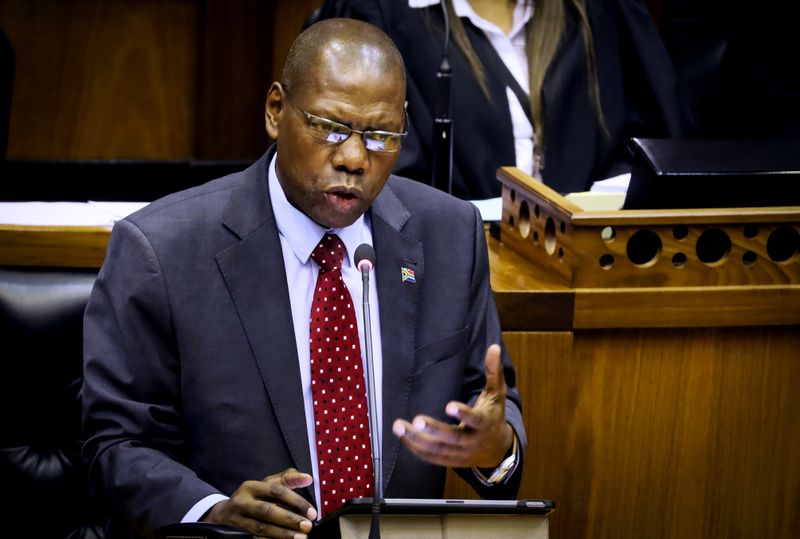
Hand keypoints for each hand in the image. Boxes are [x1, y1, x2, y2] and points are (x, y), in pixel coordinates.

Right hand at [202, 468, 316, 537]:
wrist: (224, 513)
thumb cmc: (252, 497)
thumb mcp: (267, 484)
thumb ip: (288, 479)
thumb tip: (308, 478)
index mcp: (252, 486)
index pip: (276, 491)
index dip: (295, 501)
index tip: (311, 512)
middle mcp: (243, 501)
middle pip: (267, 510)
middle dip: (289, 519)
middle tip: (307, 526)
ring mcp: (238, 518)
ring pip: (260, 527)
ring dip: (282, 533)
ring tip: (299, 537)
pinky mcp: (238, 532)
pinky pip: (255, 537)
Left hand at [391, 344, 513, 468]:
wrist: (496, 449)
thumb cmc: (493, 415)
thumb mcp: (497, 394)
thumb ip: (493, 371)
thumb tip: (494, 347)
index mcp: (484, 423)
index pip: (475, 420)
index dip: (462, 414)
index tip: (448, 406)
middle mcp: (472, 441)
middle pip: (452, 438)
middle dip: (434, 430)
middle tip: (417, 420)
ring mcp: (460, 453)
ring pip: (437, 450)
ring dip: (417, 439)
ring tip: (399, 426)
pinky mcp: (450, 461)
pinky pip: (431, 457)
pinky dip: (415, 449)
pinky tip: (402, 436)